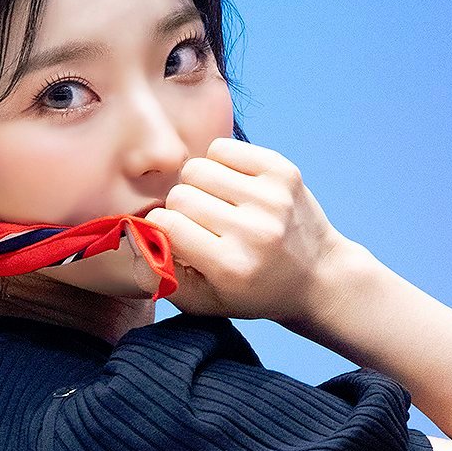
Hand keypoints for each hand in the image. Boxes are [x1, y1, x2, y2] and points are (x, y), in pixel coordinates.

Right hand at [141, 138, 350, 323]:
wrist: (319, 277)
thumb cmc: (254, 291)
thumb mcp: (203, 302)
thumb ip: (160, 275)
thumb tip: (133, 233)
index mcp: (231, 266)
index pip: (167, 224)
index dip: (163, 227)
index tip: (175, 235)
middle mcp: (253, 231)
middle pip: (181, 194)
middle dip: (181, 208)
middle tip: (201, 223)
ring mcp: (272, 197)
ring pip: (199, 167)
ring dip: (198, 184)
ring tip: (216, 203)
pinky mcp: (283, 171)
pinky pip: (223, 148)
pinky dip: (219, 164)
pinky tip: (232, 186)